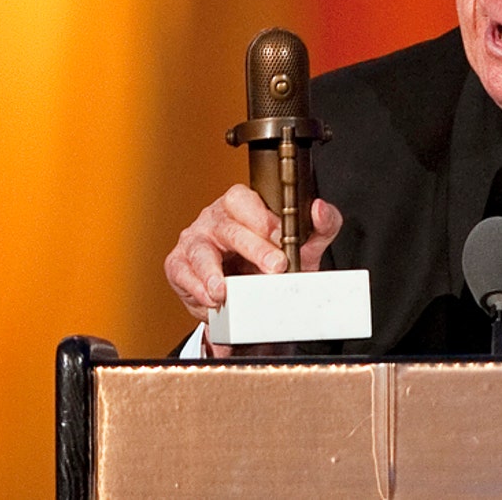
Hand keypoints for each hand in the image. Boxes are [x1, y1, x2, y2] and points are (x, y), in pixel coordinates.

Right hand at [164, 184, 342, 322]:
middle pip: (229, 228)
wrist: (253, 296)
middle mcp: (215, 219)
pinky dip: (196, 289)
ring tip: (224, 291)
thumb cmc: (273, 260)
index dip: (263, 218)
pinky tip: (211, 299)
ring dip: (213, 273)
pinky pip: (183, 274)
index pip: (246, 201)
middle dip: (252, 248)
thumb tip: (320, 209)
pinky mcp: (180, 266)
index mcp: (242, 205)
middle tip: (274, 267)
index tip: (283, 237)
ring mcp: (195, 241)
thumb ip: (322, 226)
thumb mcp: (303, 244)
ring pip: (200, 251)